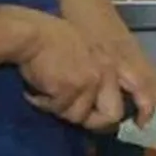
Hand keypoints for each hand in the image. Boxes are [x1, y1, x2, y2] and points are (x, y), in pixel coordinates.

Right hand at [14, 10, 134, 130]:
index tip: (95, 121)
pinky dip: (42, 103)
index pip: (122, 101)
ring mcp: (89, 82)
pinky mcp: (69, 89)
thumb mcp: (85, 54)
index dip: (108, 117)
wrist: (32, 33)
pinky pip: (56, 109)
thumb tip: (92, 105)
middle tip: (69, 114)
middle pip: (111, 116)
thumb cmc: (52, 40)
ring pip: (77, 116)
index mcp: (111, 66)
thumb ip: (94, 76)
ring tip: (45, 93)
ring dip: (59, 109)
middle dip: (91, 122)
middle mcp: (105, 74)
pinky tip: (34, 91)